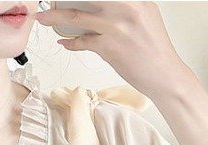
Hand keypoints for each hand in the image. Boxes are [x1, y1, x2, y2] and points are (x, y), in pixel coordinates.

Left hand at [35, 2, 191, 101]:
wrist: (164, 75)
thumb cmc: (154, 51)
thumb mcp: (146, 16)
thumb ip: (125, 7)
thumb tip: (103, 4)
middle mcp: (126, 8)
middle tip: (50, 0)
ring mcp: (116, 27)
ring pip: (77, 17)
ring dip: (56, 17)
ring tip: (43, 18)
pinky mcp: (109, 47)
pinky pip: (82, 42)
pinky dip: (71, 42)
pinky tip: (64, 41)